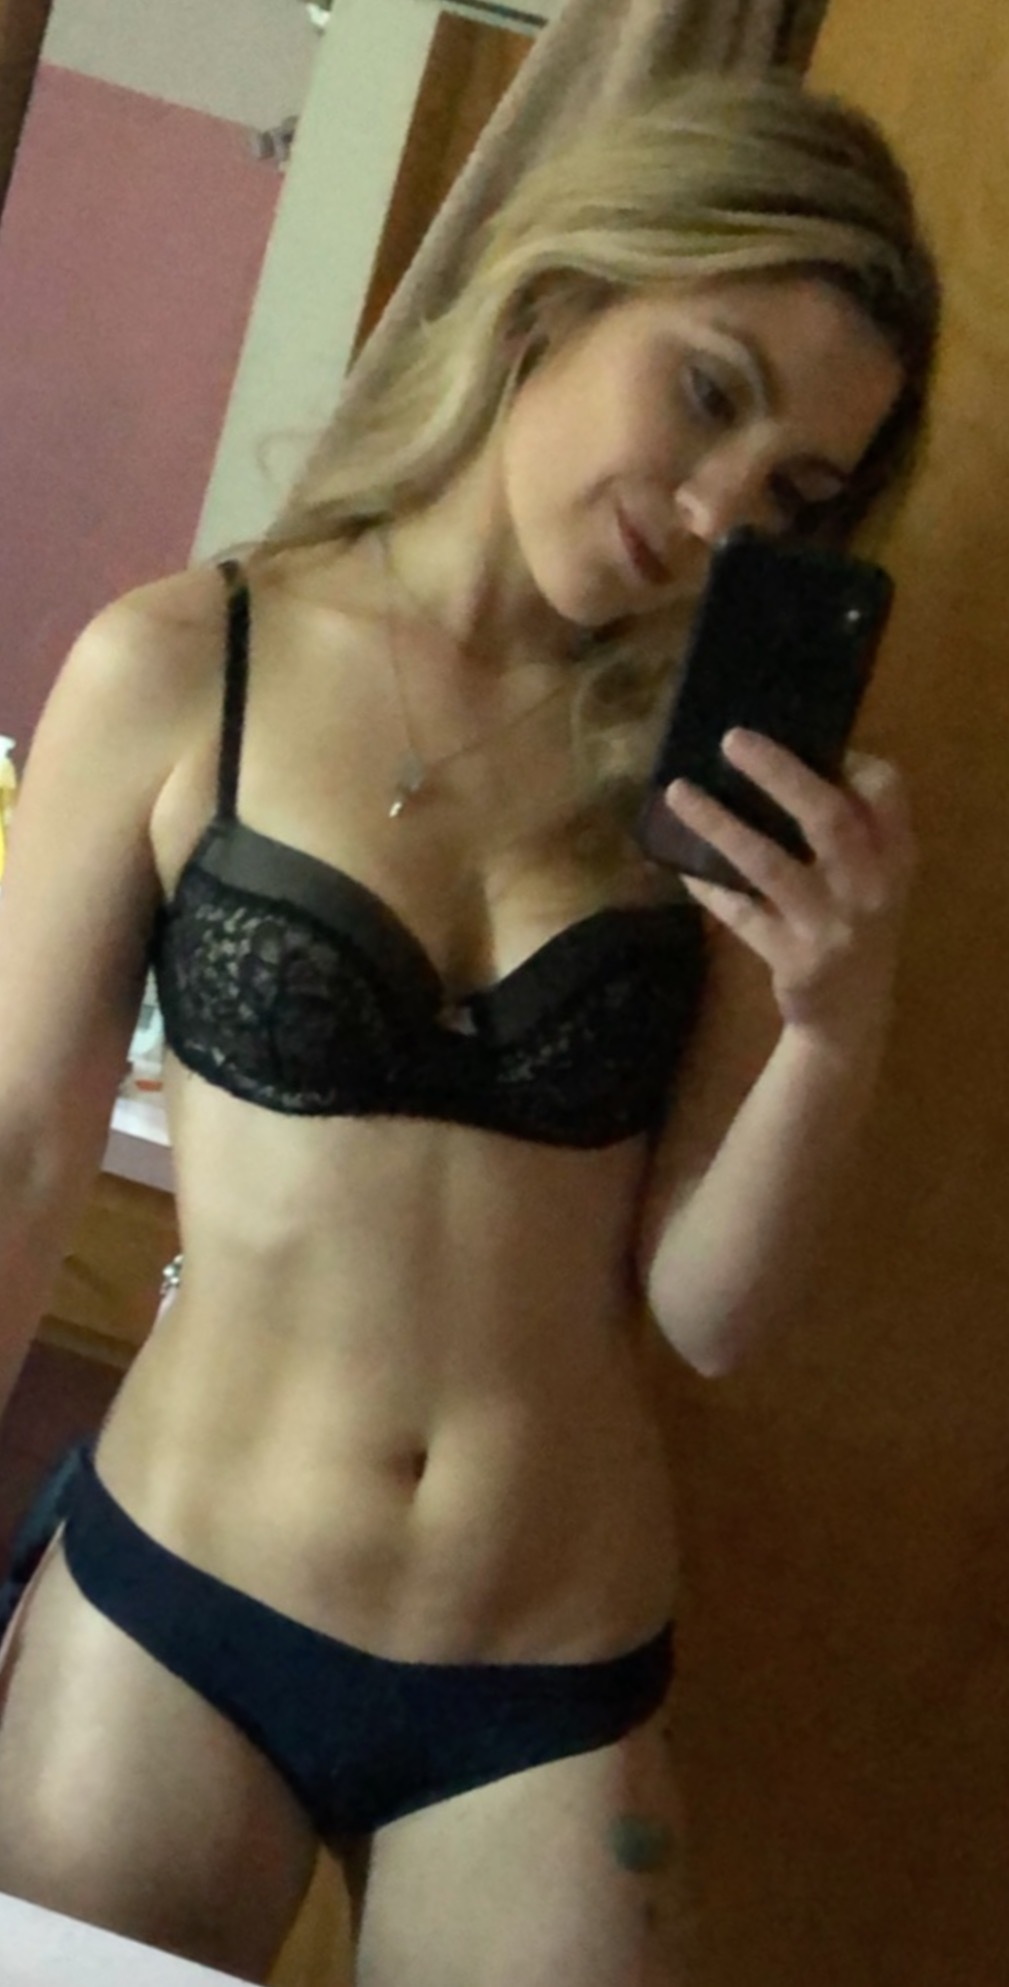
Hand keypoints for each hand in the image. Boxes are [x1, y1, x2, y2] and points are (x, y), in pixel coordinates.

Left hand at [663, 729, 915, 1046]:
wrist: (850, 1019)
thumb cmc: (854, 928)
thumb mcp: (870, 879)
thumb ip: (848, 830)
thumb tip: (779, 760)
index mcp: (894, 858)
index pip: (886, 792)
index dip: (851, 759)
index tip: (810, 739)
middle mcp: (869, 889)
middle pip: (828, 818)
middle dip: (779, 772)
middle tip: (731, 740)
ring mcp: (830, 927)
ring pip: (769, 865)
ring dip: (720, 825)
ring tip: (678, 793)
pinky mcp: (792, 959)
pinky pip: (740, 913)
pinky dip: (708, 885)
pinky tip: (679, 862)